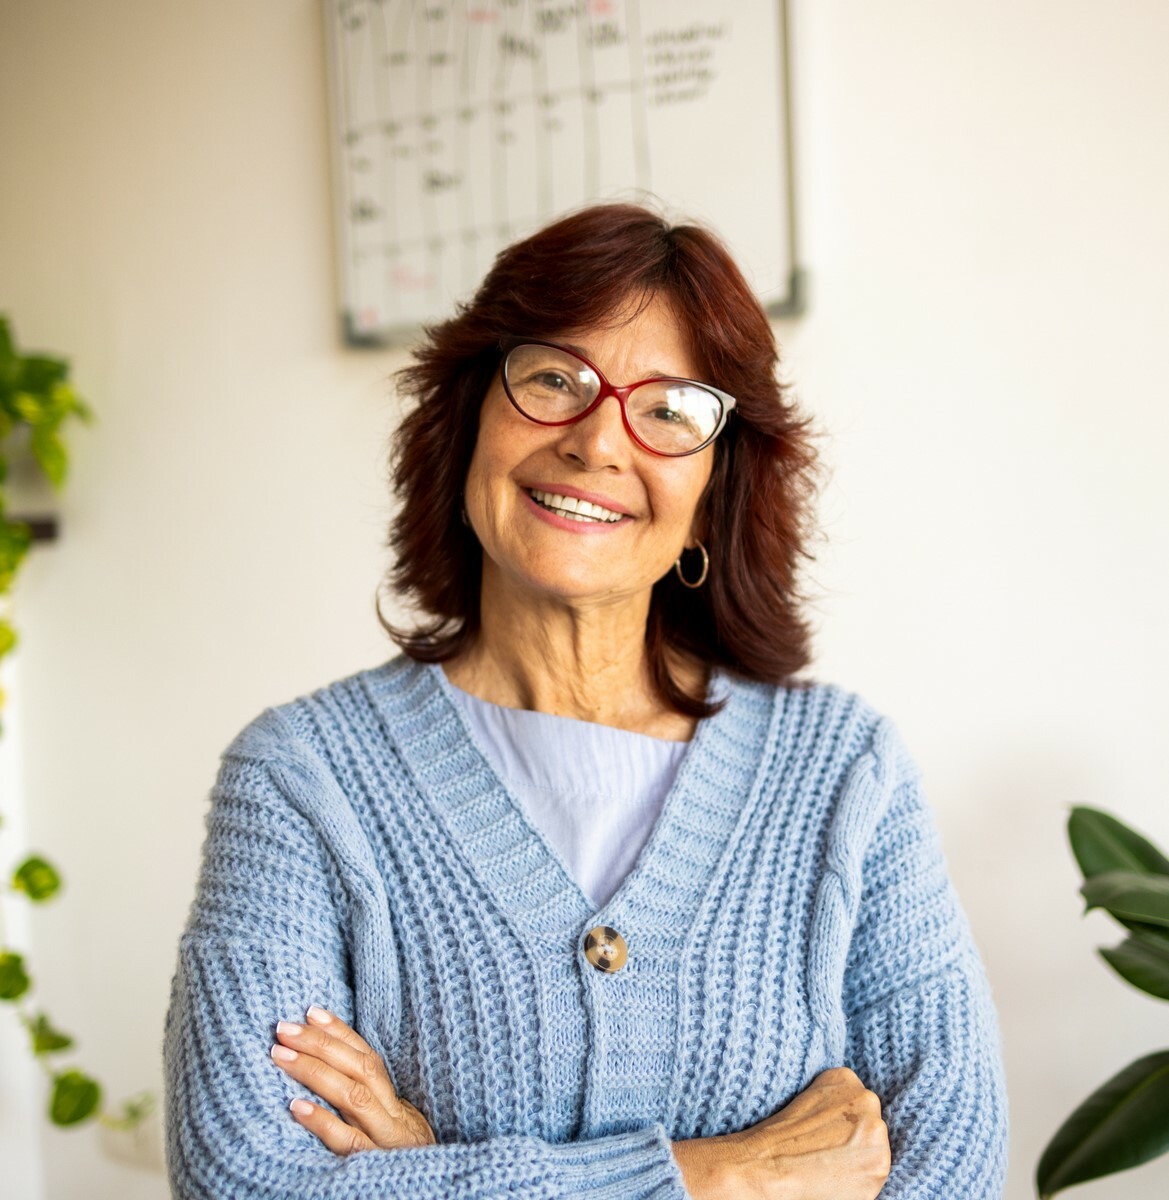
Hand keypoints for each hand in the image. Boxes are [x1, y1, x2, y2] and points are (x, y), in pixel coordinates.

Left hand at [270, 1005, 435, 1154]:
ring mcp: (385, 1142)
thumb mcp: (392, 1134)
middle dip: (320, 1044)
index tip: (311, 1011)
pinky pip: (348, 1142)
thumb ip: (368, 1107)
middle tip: (283, 1028)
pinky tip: (295, 1107)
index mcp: (397, 1106)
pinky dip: (322, 1122)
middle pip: (360, 1069)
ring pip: (354, 1097)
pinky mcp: (373, 1168)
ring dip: (315, 1071)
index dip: (341, 1032)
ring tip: (280, 1055)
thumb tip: (328, 1073)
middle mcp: (395, 1118)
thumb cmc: (399, 1168)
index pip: (369, 1058)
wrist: (430, 1196)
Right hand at [672, 1067, 889, 1199]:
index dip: (843, 1122)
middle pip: (870, 1123)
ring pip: (876, 1149)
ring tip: (830, 1165)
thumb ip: (835, 1102)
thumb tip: (848, 1119)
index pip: (858, 1101)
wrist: (769, 1165)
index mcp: (846, 1078)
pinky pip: (875, 1174)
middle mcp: (867, 1099)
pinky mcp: (879, 1166)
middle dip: (855, 1139)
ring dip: (860, 1159)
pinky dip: (861, 1181)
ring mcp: (876, 1132)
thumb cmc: (781, 1135)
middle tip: (827, 1152)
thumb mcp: (806, 1098)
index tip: (826, 1133)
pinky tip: (838, 1178)